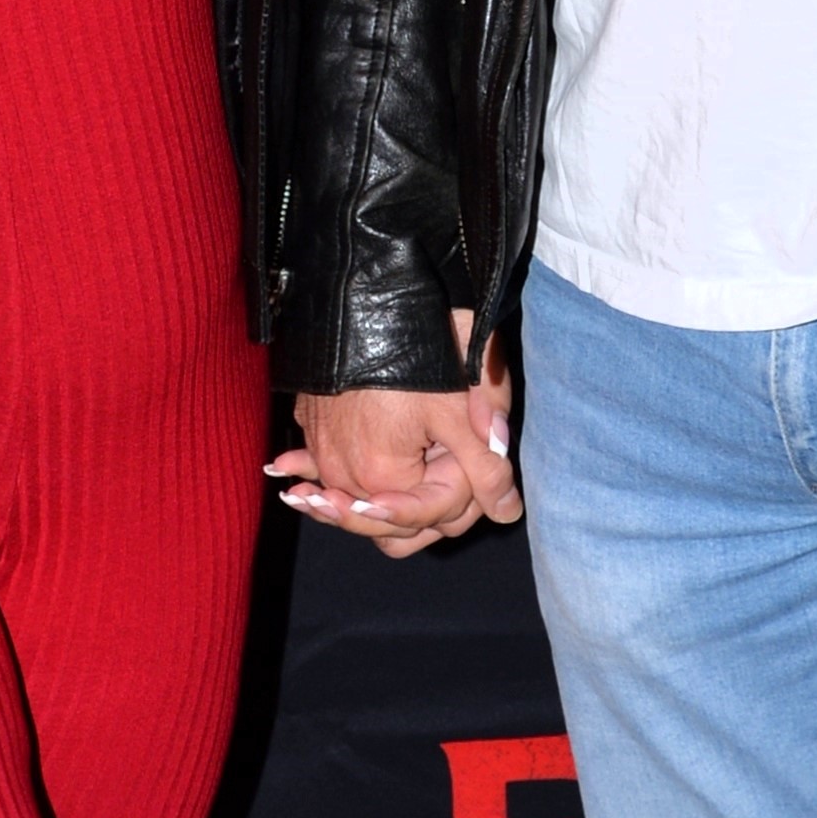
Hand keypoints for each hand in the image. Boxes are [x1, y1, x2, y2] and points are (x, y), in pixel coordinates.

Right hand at [269, 312, 522, 557]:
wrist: (362, 292)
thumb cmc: (418, 347)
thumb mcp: (461, 408)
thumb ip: (487, 467)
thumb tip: (506, 511)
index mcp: (382, 476)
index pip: (435, 516)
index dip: (470, 498)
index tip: (483, 470)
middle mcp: (343, 475)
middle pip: (394, 525)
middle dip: (429, 508)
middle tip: (459, 478)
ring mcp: (320, 453)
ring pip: (362, 504)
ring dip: (386, 502)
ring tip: (411, 490)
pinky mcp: (310, 428)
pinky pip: (329, 472)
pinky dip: (336, 479)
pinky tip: (323, 483)